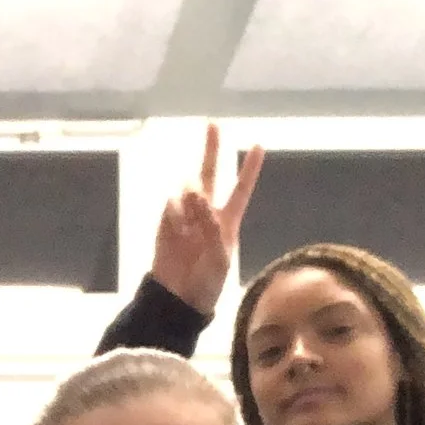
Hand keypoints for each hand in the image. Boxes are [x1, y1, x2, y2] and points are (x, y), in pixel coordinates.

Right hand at [148, 124, 264, 316]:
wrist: (178, 299)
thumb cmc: (206, 283)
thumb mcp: (220, 258)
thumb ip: (211, 225)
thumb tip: (197, 197)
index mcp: (227, 221)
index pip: (240, 189)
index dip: (249, 169)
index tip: (259, 146)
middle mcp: (206, 213)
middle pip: (210, 174)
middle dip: (211, 149)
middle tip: (213, 125)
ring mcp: (185, 215)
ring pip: (189, 189)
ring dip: (193, 198)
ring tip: (193, 220)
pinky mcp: (166, 222)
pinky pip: (171, 205)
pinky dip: (176, 215)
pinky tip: (178, 231)